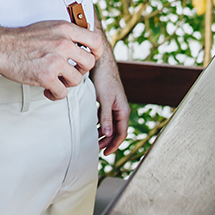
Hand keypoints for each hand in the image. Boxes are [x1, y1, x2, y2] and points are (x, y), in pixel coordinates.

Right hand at [0, 20, 103, 99]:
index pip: (95, 41)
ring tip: (56, 81)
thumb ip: (67, 34)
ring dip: (67, 83)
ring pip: (77, 79)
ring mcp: (55, 59)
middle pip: (89, 63)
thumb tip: (83, 44)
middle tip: (68, 72)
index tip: (89, 58)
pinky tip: (48, 90)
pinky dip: (56, 94)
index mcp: (65, 29)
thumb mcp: (49, 27)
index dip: (96, 52)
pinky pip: (63, 92)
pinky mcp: (46, 75)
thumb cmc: (22, 38)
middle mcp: (63, 43)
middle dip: (80, 71)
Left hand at [91, 29, 129, 154]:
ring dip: (102, 133)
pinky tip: (90, 125)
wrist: (101, 61)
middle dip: (107, 141)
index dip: (114, 145)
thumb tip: (107, 133)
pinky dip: (99, 123)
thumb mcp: (105, 99)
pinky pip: (104, 116)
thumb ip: (106, 117)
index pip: (121, 133)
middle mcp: (120, 108)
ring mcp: (113, 104)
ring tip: (92, 140)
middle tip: (95, 149)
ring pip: (109, 124)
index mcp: (123, 110)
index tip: (105, 153)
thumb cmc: (104, 78)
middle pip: (116, 131)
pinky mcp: (106, 99)